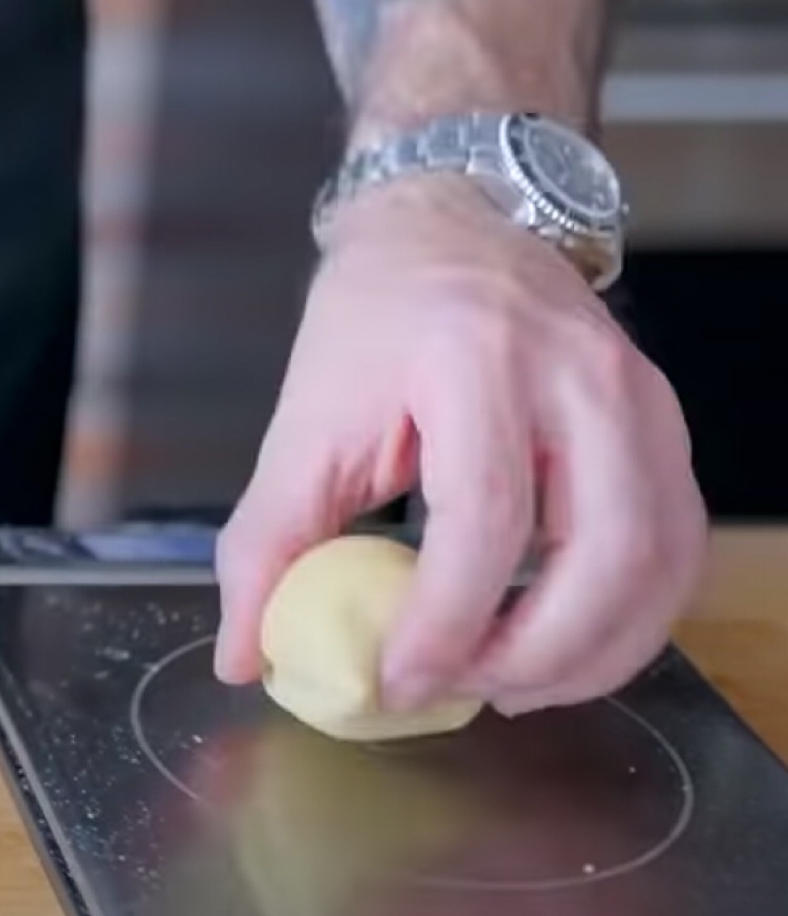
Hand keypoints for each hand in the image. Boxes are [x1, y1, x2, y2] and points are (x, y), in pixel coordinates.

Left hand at [212, 178, 706, 718]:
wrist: (443, 225)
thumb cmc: (371, 318)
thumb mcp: (303, 419)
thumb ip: (268, 541)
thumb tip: (241, 655)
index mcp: (471, 357)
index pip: (484, 516)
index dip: (445, 619)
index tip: (398, 678)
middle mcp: (573, 372)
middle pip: (601, 548)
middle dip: (536, 652)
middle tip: (464, 691)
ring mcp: (635, 394)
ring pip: (657, 558)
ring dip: (594, 650)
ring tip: (512, 682)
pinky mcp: (661, 421)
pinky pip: (675, 543)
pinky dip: (628, 615)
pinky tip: (564, 643)